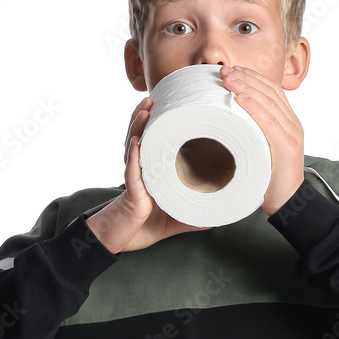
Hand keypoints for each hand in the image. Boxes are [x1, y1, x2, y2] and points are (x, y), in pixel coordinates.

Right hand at [86, 97, 208, 252]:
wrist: (120, 241)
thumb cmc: (144, 225)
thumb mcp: (176, 218)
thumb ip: (195, 215)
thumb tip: (218, 216)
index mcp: (151, 171)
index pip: (154, 141)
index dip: (158, 123)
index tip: (170, 105)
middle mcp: (140, 169)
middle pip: (140, 135)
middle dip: (145, 115)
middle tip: (154, 97)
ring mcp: (134, 178)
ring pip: (133, 146)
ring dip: (138, 126)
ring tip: (145, 109)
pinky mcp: (130, 191)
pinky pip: (131, 170)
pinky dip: (133, 155)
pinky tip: (136, 141)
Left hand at [220, 65, 304, 214]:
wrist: (289, 201)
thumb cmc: (270, 177)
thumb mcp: (261, 147)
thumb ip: (252, 131)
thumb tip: (227, 119)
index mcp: (288, 121)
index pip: (271, 90)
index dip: (252, 76)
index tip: (233, 69)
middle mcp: (292, 123)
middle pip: (270, 91)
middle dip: (246, 77)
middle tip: (224, 70)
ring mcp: (292, 133)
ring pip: (269, 102)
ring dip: (247, 87)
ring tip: (228, 78)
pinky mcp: (287, 146)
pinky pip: (270, 122)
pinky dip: (255, 107)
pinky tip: (241, 98)